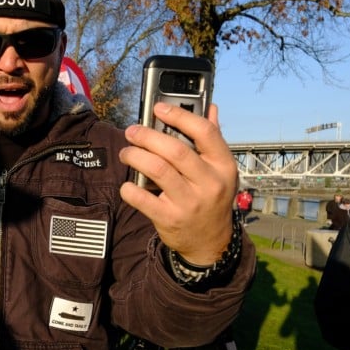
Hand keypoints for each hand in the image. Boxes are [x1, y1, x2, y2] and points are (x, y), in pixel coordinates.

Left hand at [120, 102, 237, 264]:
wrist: (210, 242)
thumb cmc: (211, 198)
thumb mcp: (220, 171)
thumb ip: (213, 139)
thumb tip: (211, 107)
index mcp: (223, 165)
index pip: (205, 132)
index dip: (180, 116)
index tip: (158, 108)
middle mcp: (209, 183)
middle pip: (175, 150)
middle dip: (147, 136)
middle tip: (132, 132)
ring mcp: (190, 203)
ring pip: (157, 170)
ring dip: (135, 156)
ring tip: (126, 152)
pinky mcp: (170, 219)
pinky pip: (143, 199)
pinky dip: (130, 189)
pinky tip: (127, 184)